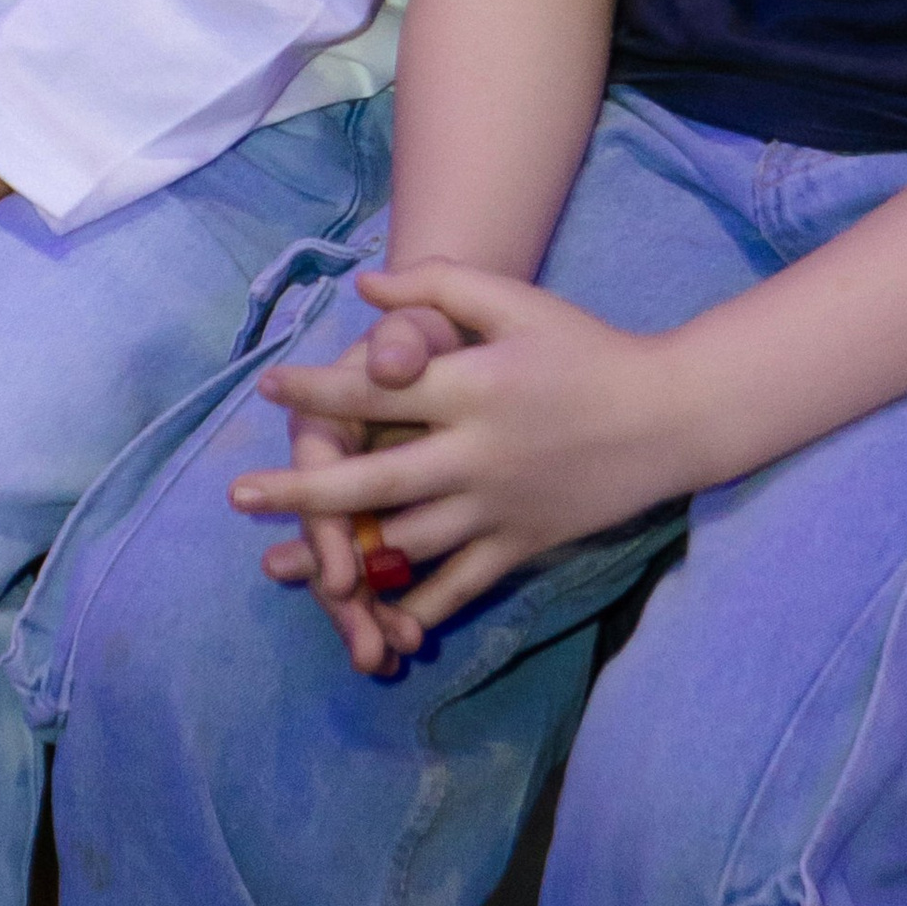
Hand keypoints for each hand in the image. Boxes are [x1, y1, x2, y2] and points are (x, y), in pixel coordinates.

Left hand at [237, 262, 690, 671]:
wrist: (666, 417)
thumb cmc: (585, 348)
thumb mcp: (518, 302)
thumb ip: (440, 289)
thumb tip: (365, 290)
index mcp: (472, 387)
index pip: (378, 388)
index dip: (318, 387)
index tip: (268, 388)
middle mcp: (477, 451)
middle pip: (375, 478)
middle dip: (303, 490)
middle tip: (240, 498)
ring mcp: (498, 505)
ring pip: (407, 540)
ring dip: (344, 556)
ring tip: (286, 564)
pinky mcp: (521, 543)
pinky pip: (459, 583)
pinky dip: (415, 603)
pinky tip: (373, 616)